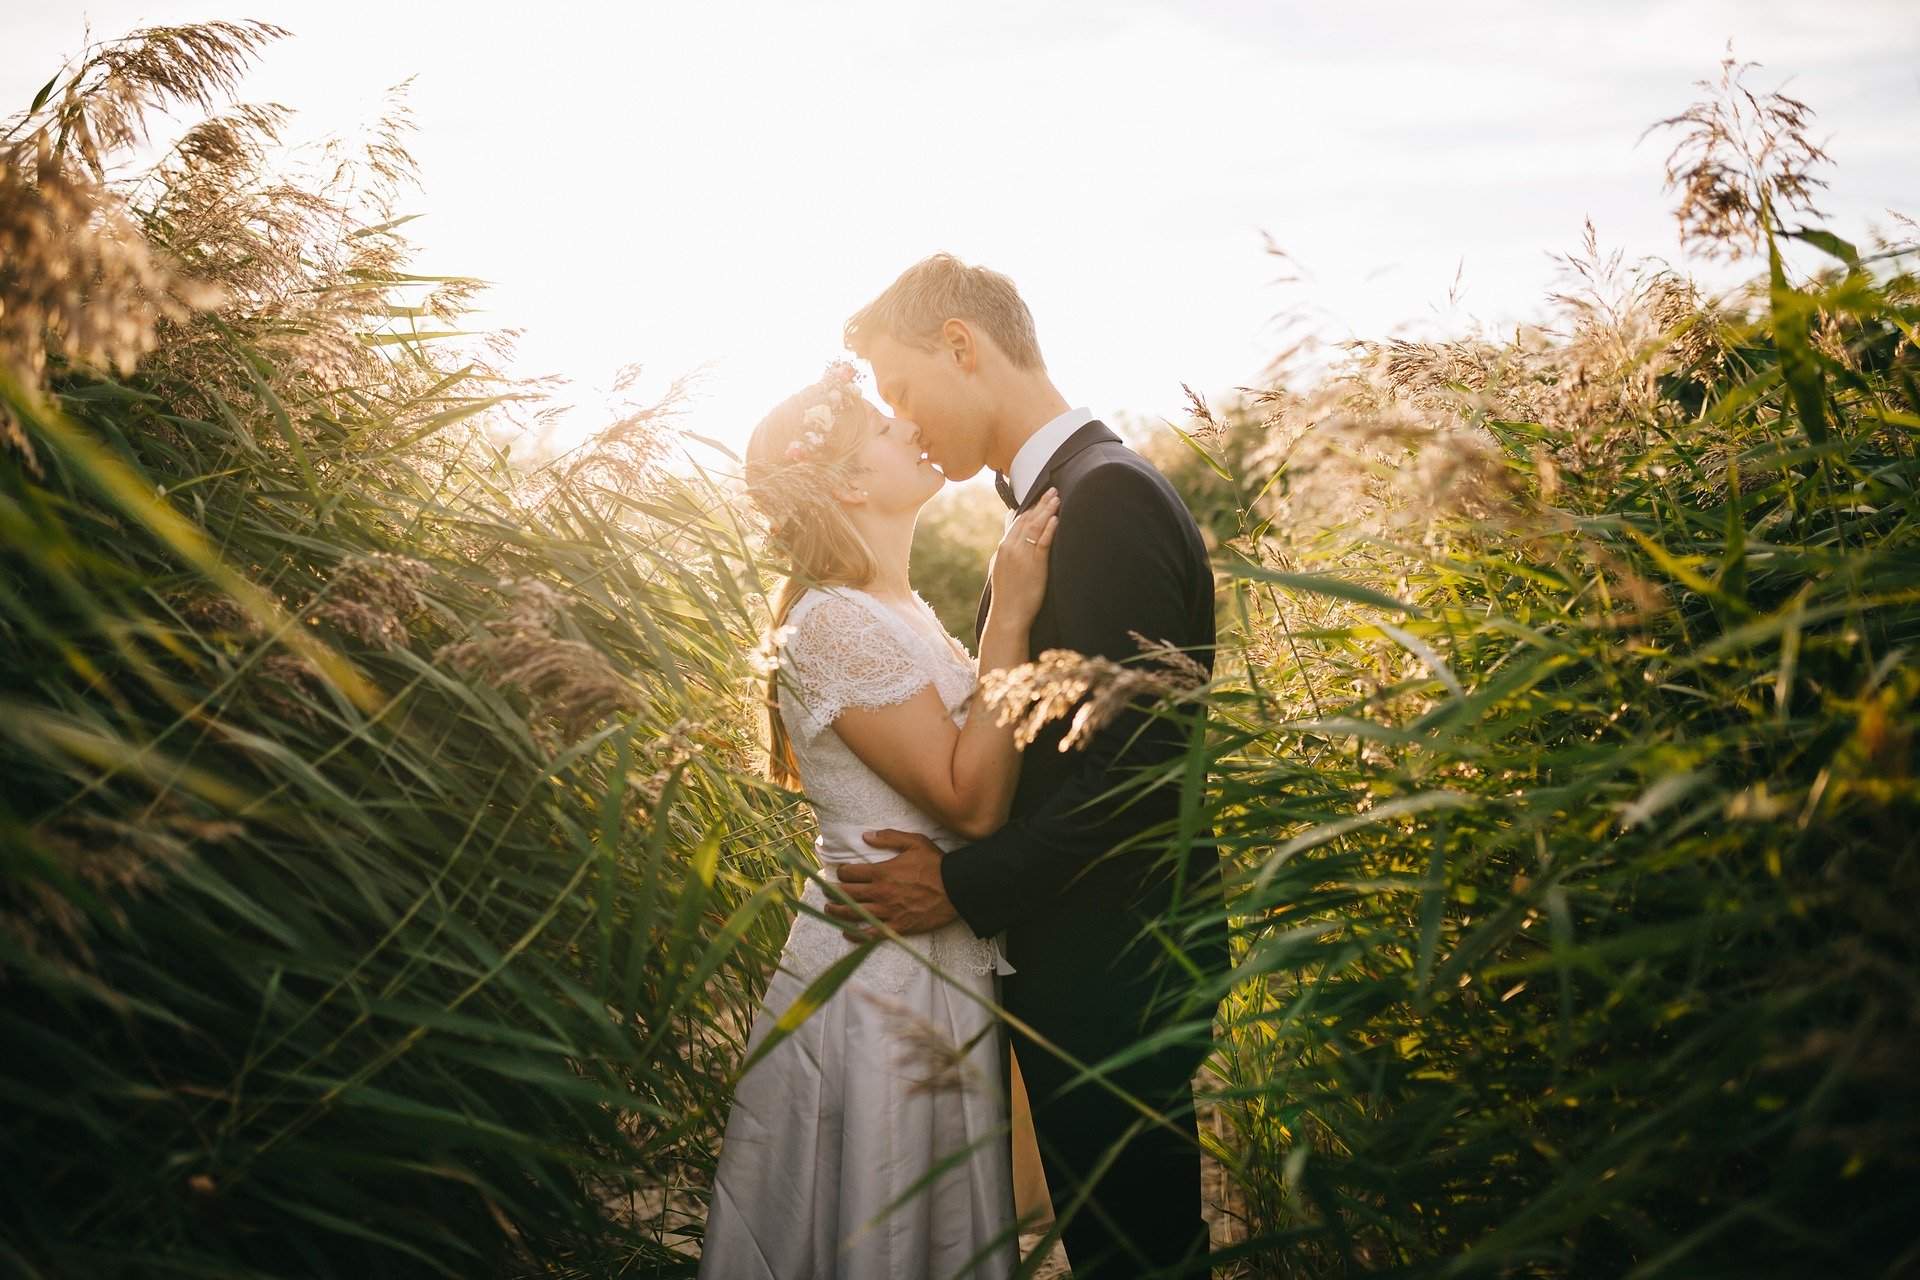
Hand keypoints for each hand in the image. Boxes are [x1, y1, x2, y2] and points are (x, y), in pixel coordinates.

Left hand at [824, 830, 958, 939]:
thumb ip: (889, 837)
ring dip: (838, 912)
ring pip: (854, 914)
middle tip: (826, 891)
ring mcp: (888, 912)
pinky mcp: (897, 927)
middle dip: (833, 891)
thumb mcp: (915, 842)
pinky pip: (872, 934)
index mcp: (882, 872)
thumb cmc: (936, 864)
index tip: (841, 872)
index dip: (842, 872)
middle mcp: (880, 893)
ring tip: (829, 909)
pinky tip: (848, 934)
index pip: (850, 873)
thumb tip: (866, 836)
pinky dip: (857, 935)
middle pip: (847, 894)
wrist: (957, 889)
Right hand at [987, 488, 1059, 625]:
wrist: (1007, 615)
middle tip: (1052, 491)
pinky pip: (1042, 543)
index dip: (1031, 507)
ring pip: (1035, 527)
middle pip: (1028, 520)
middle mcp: (1010, 548)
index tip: (1041, 497)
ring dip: (1047, 511)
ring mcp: (1022, 556)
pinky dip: (1049, 529)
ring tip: (1057, 498)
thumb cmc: (1008, 595)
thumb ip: (1008, 548)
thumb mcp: (1001, 567)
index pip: (1018, 521)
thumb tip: (1011, 532)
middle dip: (1041, 504)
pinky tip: (1056, 519)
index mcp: (1003, 547)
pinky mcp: (1034, 566)